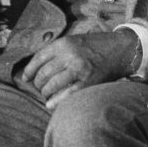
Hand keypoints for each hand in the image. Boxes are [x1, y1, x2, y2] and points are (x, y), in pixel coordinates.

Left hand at [20, 32, 137, 110]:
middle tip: (39, 89)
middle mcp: (69, 55)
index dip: (29, 71)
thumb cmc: (95, 47)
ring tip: (46, 96)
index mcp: (63, 43)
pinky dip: (56, 102)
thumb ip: (57, 52)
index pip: (38, 59)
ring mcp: (79, 69)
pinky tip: (51, 105)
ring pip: (52, 86)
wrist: (121, 48)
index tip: (26, 78)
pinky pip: (67, 95)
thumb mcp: (73, 42)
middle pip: (43, 74)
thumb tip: (35, 69)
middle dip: (38, 85)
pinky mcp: (89, 82)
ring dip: (45, 94)